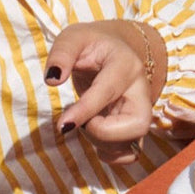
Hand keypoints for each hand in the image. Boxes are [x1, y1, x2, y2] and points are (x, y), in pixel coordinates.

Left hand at [44, 21, 156, 164]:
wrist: (112, 49)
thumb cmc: (90, 44)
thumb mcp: (72, 38)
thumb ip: (61, 54)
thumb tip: (52, 80)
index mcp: (125, 65)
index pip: (108, 92)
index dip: (85, 112)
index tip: (62, 126)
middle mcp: (140, 90)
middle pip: (137, 124)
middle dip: (103, 132)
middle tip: (82, 121)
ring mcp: (142, 110)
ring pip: (133, 143)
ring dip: (103, 144)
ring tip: (86, 123)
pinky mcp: (136, 126)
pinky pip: (131, 153)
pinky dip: (111, 154)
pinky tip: (95, 137)